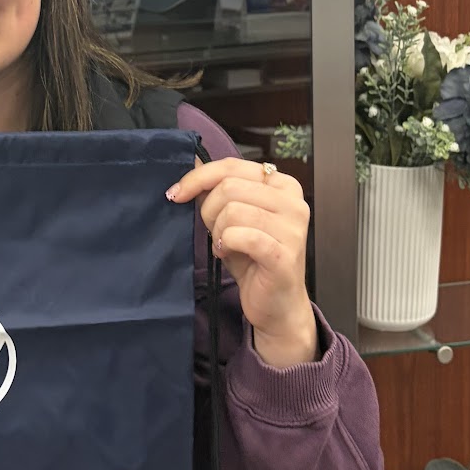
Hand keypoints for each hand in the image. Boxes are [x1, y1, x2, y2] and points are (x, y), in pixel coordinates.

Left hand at [169, 158, 317, 364]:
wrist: (275, 303)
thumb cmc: (254, 257)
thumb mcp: (233, 217)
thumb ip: (218, 191)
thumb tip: (190, 166)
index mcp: (283, 184)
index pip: (232, 166)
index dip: (198, 177)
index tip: (176, 193)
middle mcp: (293, 202)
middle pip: (229, 187)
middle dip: (208, 210)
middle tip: (213, 231)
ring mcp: (292, 228)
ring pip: (232, 211)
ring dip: (218, 231)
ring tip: (224, 244)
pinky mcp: (284, 254)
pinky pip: (241, 236)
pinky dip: (225, 244)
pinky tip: (227, 252)